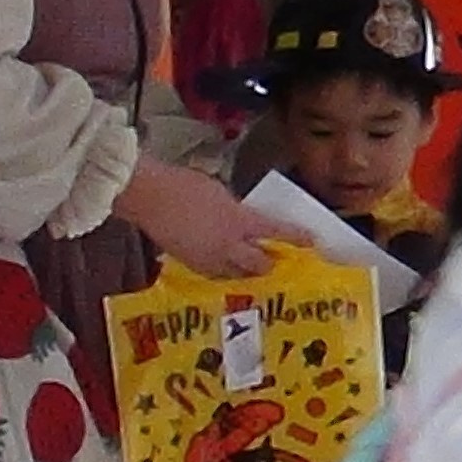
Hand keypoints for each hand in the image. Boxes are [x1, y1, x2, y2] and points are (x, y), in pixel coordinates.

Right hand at [118, 156, 303, 277]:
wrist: (149, 196)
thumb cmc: (183, 186)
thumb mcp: (220, 194)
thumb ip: (238, 212)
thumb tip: (246, 222)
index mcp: (239, 221)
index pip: (276, 231)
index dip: (297, 238)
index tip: (312, 243)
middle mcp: (229, 245)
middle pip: (260, 264)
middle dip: (270, 264)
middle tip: (277, 262)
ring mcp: (209, 259)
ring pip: (238, 274)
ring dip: (248, 272)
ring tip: (251, 267)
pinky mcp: (192, 265)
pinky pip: (216, 275)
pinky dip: (224, 272)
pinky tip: (224, 267)